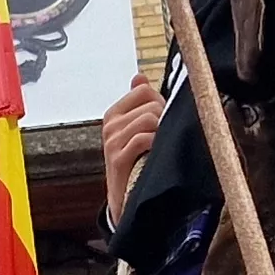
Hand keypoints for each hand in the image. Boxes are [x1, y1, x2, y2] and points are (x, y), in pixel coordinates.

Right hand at [100, 70, 162, 215]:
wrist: (124, 198)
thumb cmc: (135, 161)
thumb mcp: (134, 130)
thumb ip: (138, 103)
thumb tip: (139, 76)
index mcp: (114, 114)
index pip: (143, 90)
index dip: (159, 102)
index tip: (161, 120)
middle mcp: (110, 125)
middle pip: (150, 104)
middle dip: (164, 118)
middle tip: (163, 138)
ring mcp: (112, 142)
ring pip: (149, 119)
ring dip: (162, 132)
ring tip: (161, 146)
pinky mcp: (119, 160)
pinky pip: (143, 138)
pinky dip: (156, 144)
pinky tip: (156, 154)